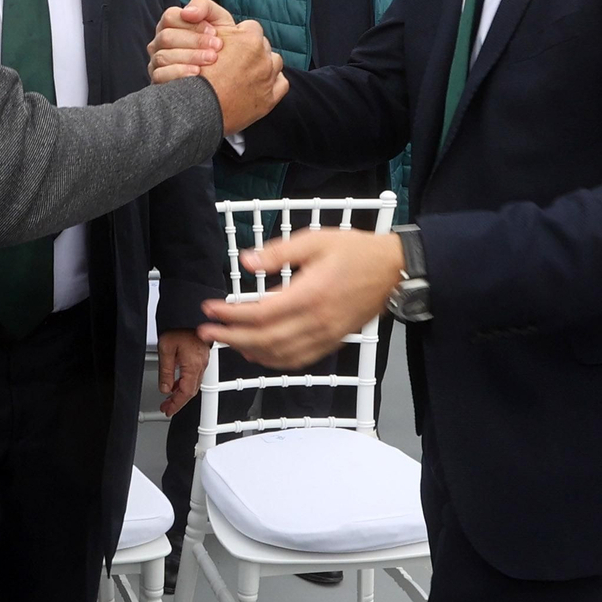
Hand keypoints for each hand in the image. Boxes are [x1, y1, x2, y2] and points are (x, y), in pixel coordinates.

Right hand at [148, 0, 236, 83]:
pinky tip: (197, 74)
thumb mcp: (218, 19)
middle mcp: (160, 41)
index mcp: (171, 24)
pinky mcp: (158, 79)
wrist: (227, 70)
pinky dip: (179, 73)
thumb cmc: (219, 41)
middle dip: (194, 42)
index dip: (193, 25)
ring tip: (211, 60)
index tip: (214, 33)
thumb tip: (187, 12)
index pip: (170, 17)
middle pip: (166, 37)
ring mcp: (156, 61)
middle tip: (216, 49)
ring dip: (190, 57)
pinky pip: (160, 75)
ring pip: (163, 56)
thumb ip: (204, 7)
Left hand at [157, 329, 209, 415]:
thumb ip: (166, 371)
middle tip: (167, 407)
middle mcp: (201, 365)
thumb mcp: (165, 349)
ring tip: (169, 398)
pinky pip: (195, 376)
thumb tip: (166, 388)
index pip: (186, 392)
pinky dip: (185, 383)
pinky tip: (177, 384)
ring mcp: (203, 361)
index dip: (177, 404)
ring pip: (194, 384)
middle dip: (178, 402)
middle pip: (191, 391)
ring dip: (181, 393)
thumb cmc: (179, 326)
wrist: (189, 313)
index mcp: (194, 365)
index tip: (168, 410)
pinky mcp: (202, 357)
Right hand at [198, 20, 286, 132]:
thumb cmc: (196, 73)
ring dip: (264, 64)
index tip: (229, 44)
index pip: (251, 27)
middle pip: (263, 44)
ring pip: (275, 62)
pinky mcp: (269, 98)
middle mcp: (262, 56)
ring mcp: (268, 77)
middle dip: (251, 50)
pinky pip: (282, 83)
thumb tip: (222, 26)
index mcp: (248, 38)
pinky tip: (260, 84)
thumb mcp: (202, 39)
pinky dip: (274, 82)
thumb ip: (216, 26)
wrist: (197, 106)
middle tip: (234, 60)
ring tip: (247, 72)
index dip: (239, 35)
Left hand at [198, 229, 405, 367]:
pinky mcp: (333, 342)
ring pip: (280, 355)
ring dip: (248, 351)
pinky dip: (273, 360)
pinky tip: (258, 353)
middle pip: (265, 340)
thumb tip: (246, 261)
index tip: (210, 308)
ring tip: (226, 340)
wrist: (393, 270)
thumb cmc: (356, 252)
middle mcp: (316, 321)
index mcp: (310, 294)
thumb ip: (278, 253)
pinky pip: (298, 359)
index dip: (231, 314)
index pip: (260, 313)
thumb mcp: (314, 240)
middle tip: (207, 330)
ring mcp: (326, 336)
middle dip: (231, 337)